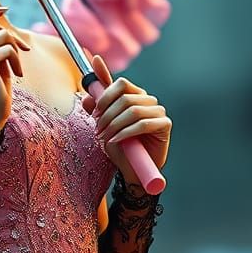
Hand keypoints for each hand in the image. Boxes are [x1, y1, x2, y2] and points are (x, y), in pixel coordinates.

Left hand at [80, 54, 170, 183]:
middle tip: (98, 130)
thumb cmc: (120, 146)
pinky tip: (115, 140)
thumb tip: (87, 97)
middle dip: (107, 115)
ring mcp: (158, 111)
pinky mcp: (165, 124)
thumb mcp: (103, 125)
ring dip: (114, 125)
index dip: (105, 95)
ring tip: (105, 137)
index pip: (122, 83)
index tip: (95, 111)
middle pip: (125, 98)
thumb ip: (96, 109)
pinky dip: (125, 133)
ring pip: (133, 111)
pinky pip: (143, 124)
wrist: (132, 168)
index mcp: (135, 95)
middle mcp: (148, 100)